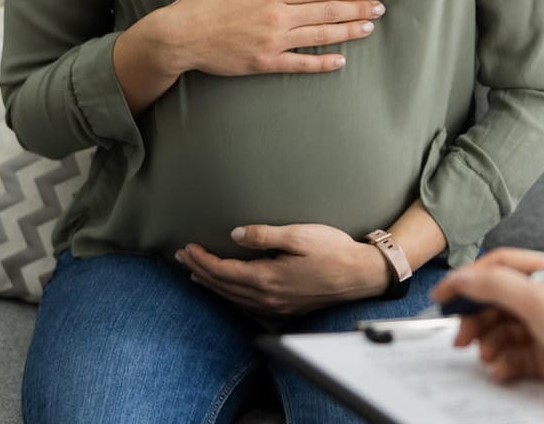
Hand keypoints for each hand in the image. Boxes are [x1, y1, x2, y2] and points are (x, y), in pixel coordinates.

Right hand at [152, 0, 382, 77]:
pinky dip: (323, 63)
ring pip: (320, 36)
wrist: (178, 37)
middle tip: (380, 8)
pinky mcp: (265, 62)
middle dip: (357, 9)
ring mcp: (273, 41)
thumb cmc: (197, 0)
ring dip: (348, 32)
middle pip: (326, 12)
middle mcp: (277, 16)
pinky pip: (301, 64)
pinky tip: (341, 60)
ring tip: (369, 28)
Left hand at [176, 223, 389, 315]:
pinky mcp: (285, 308)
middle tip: (182, 257)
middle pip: (223, 287)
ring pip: (233, 298)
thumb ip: (264, 236)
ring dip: (212, 284)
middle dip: (200, 270)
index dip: (202, 259)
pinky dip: (230, 295)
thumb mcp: (299, 235)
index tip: (188, 247)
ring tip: (196, 273)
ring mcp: (276, 307)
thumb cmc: (333, 251)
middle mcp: (267, 298)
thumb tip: (235, 235)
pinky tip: (227, 290)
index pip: (223, 271)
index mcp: (267, 278)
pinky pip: (247, 305)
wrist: (361, 275)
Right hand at [435, 249, 543, 421]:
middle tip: (462, 336)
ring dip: (488, 344)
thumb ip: (496, 286)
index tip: (443, 295)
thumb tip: (461, 278)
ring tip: (489, 355)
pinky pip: (511, 356)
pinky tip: (502, 370)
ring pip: (500, 331)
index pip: (498, 267)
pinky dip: (501, 363)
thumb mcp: (540, 301)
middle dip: (475, 318)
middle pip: (495, 302)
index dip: (467, 279)